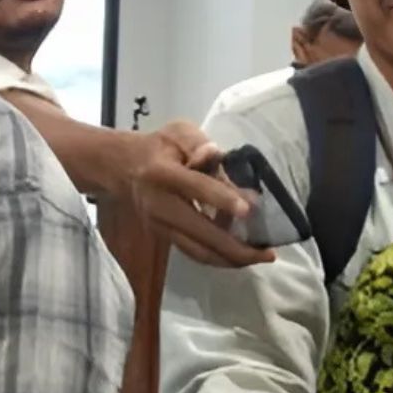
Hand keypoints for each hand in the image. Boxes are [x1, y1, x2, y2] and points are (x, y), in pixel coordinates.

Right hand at [113, 123, 272, 268]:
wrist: (124, 168)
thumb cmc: (159, 147)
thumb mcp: (179, 132)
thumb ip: (199, 144)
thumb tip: (215, 155)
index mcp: (162, 172)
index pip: (194, 187)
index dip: (221, 198)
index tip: (249, 209)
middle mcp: (160, 204)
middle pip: (200, 232)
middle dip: (235, 247)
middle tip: (268, 252)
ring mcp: (161, 225)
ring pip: (198, 251)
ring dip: (231, 259)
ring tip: (260, 257)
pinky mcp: (166, 237)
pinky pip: (195, 252)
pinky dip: (220, 258)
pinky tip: (242, 255)